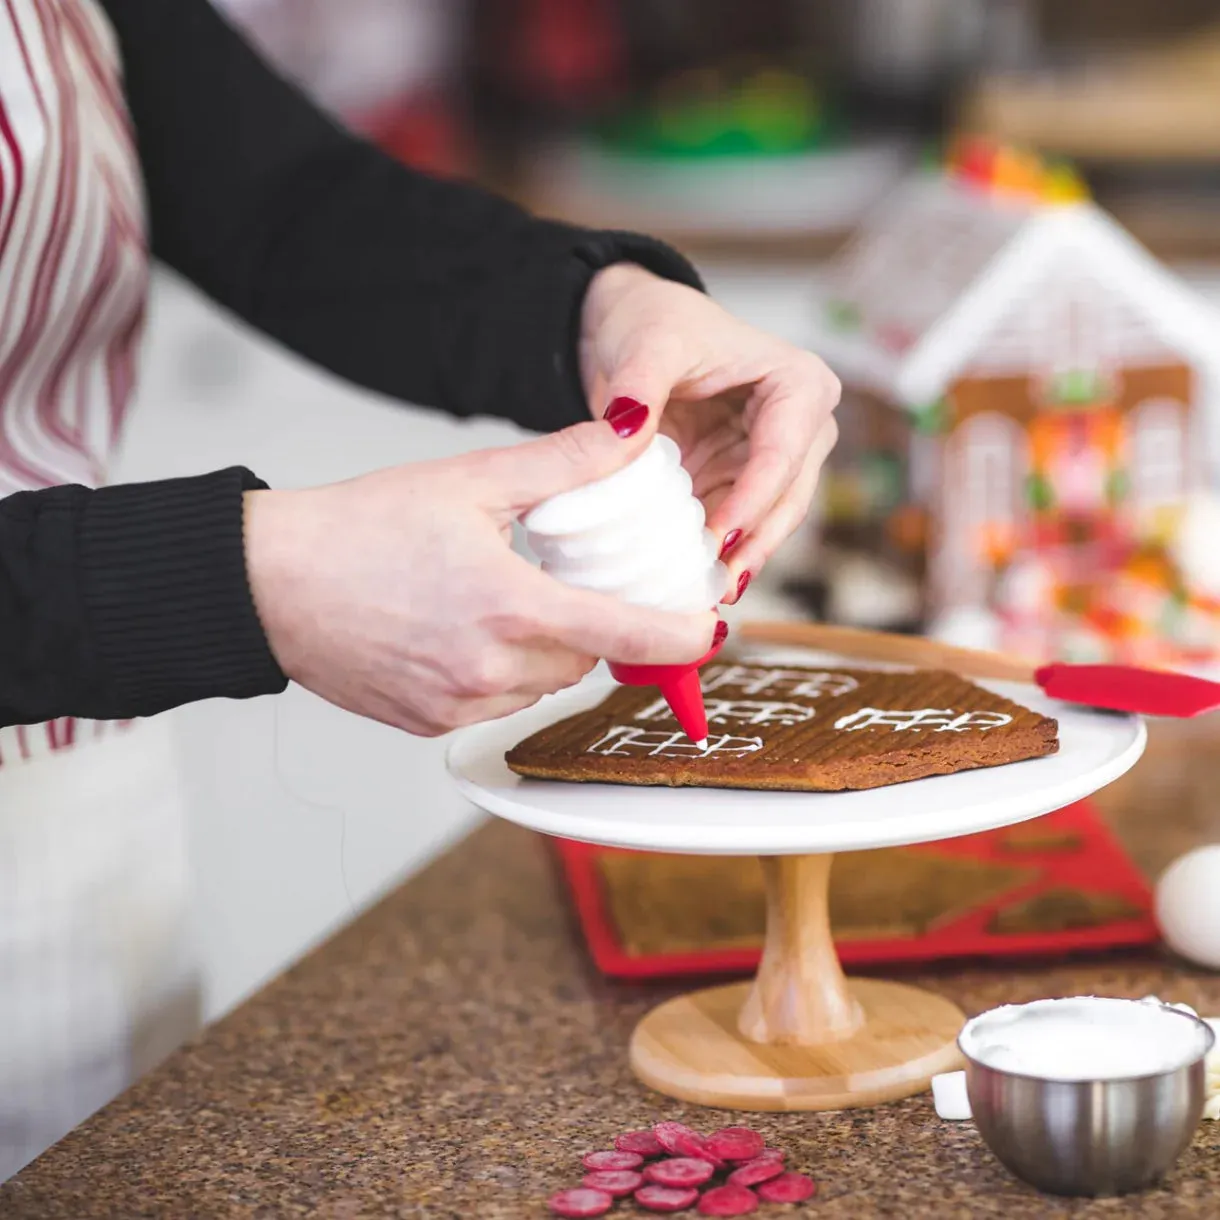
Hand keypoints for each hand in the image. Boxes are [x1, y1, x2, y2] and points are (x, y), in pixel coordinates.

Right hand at [243, 420, 718, 735]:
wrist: (266, 585)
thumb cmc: (355, 529)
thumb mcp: (467, 483)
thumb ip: (561, 464)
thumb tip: (629, 435)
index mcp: (507, 606)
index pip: (622, 634)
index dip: (676, 636)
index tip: (708, 631)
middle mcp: (488, 668)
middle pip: (584, 658)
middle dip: (591, 624)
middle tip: (569, 580)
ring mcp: (456, 704)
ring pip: (543, 684)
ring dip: (548, 649)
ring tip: (509, 599)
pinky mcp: (429, 723)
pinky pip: (496, 704)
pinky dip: (502, 673)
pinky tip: (466, 632)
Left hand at [580, 263, 840, 602]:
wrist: (634, 330)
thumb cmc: (654, 323)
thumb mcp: (646, 346)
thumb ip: (636, 388)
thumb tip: (625, 428)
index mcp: (798, 383)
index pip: (783, 452)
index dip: (752, 499)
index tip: (717, 536)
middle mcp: (803, 424)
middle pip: (788, 497)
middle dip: (756, 542)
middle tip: (721, 585)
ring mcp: (776, 459)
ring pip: (770, 521)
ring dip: (741, 557)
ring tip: (709, 594)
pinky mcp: (743, 482)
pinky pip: (738, 525)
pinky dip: (719, 552)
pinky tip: (695, 582)